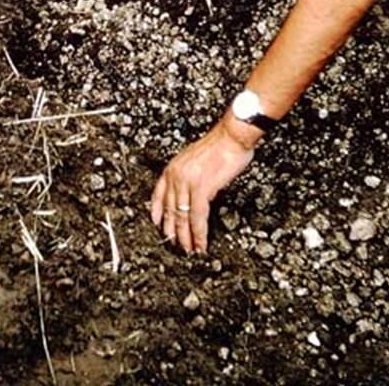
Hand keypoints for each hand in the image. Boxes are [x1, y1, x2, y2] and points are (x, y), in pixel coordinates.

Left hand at [150, 121, 254, 251]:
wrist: (232, 136)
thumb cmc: (220, 146)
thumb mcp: (196, 160)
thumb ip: (190, 176)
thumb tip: (192, 196)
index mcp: (173, 167)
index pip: (158, 193)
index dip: (157, 212)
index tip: (157, 224)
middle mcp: (176, 174)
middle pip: (170, 209)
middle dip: (172, 231)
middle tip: (175, 246)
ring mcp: (187, 181)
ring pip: (182, 216)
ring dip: (186, 237)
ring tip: (189, 251)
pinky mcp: (201, 188)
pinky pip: (197, 217)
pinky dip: (199, 234)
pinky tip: (201, 244)